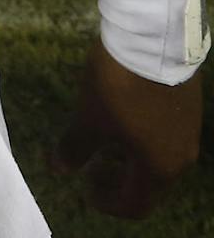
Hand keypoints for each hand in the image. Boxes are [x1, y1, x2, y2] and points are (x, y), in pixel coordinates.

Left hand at [51, 39, 201, 217]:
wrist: (152, 41)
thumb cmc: (118, 88)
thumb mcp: (89, 119)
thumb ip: (75, 148)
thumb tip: (58, 170)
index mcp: (159, 168)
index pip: (136, 206)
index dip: (107, 202)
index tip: (84, 186)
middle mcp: (181, 158)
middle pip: (151, 187)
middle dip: (120, 184)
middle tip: (92, 168)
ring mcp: (189, 134)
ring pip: (160, 162)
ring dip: (131, 163)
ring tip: (104, 143)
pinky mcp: (189, 110)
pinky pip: (166, 140)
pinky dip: (144, 143)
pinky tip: (124, 121)